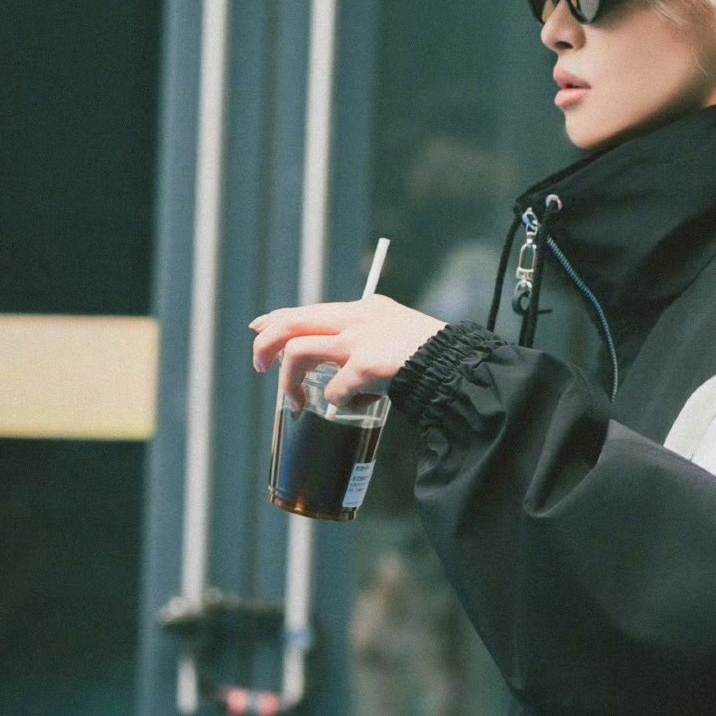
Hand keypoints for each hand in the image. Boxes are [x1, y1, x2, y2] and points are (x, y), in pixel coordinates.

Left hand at [250, 294, 444, 409]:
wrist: (457, 366)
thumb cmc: (430, 358)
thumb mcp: (395, 333)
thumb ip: (365, 340)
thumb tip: (333, 366)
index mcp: (364, 309)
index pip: (308, 309)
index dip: (277, 319)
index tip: (258, 328)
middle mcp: (358, 318)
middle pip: (292, 322)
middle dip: (266, 344)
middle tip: (259, 367)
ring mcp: (360, 339)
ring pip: (297, 351)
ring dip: (288, 381)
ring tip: (294, 402)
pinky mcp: (366, 364)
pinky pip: (333, 389)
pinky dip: (335, 401)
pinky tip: (348, 406)